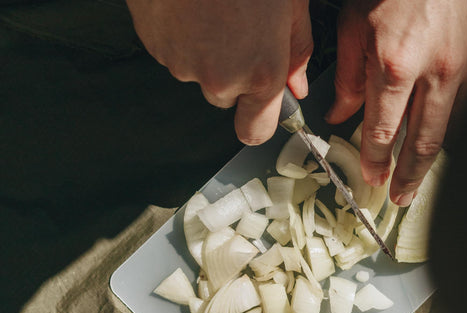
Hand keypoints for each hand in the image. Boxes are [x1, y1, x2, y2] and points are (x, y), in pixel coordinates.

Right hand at [126, 0, 312, 145]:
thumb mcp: (290, 2)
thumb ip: (296, 50)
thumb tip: (297, 86)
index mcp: (260, 72)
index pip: (256, 131)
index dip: (258, 119)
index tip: (260, 108)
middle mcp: (220, 79)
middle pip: (225, 98)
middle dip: (233, 75)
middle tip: (238, 29)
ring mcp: (182, 65)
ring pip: (198, 74)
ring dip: (206, 53)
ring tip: (212, 9)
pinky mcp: (155, 47)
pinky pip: (173, 53)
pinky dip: (182, 37)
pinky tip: (191, 6)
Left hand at [325, 0, 466, 205]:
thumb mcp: (354, 23)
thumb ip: (346, 76)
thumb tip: (339, 114)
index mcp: (394, 65)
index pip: (380, 132)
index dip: (374, 161)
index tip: (371, 176)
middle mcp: (432, 73)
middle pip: (420, 145)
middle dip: (407, 178)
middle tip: (399, 198)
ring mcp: (462, 68)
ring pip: (445, 131)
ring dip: (428, 163)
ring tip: (416, 182)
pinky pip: (462, 108)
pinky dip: (446, 132)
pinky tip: (435, 145)